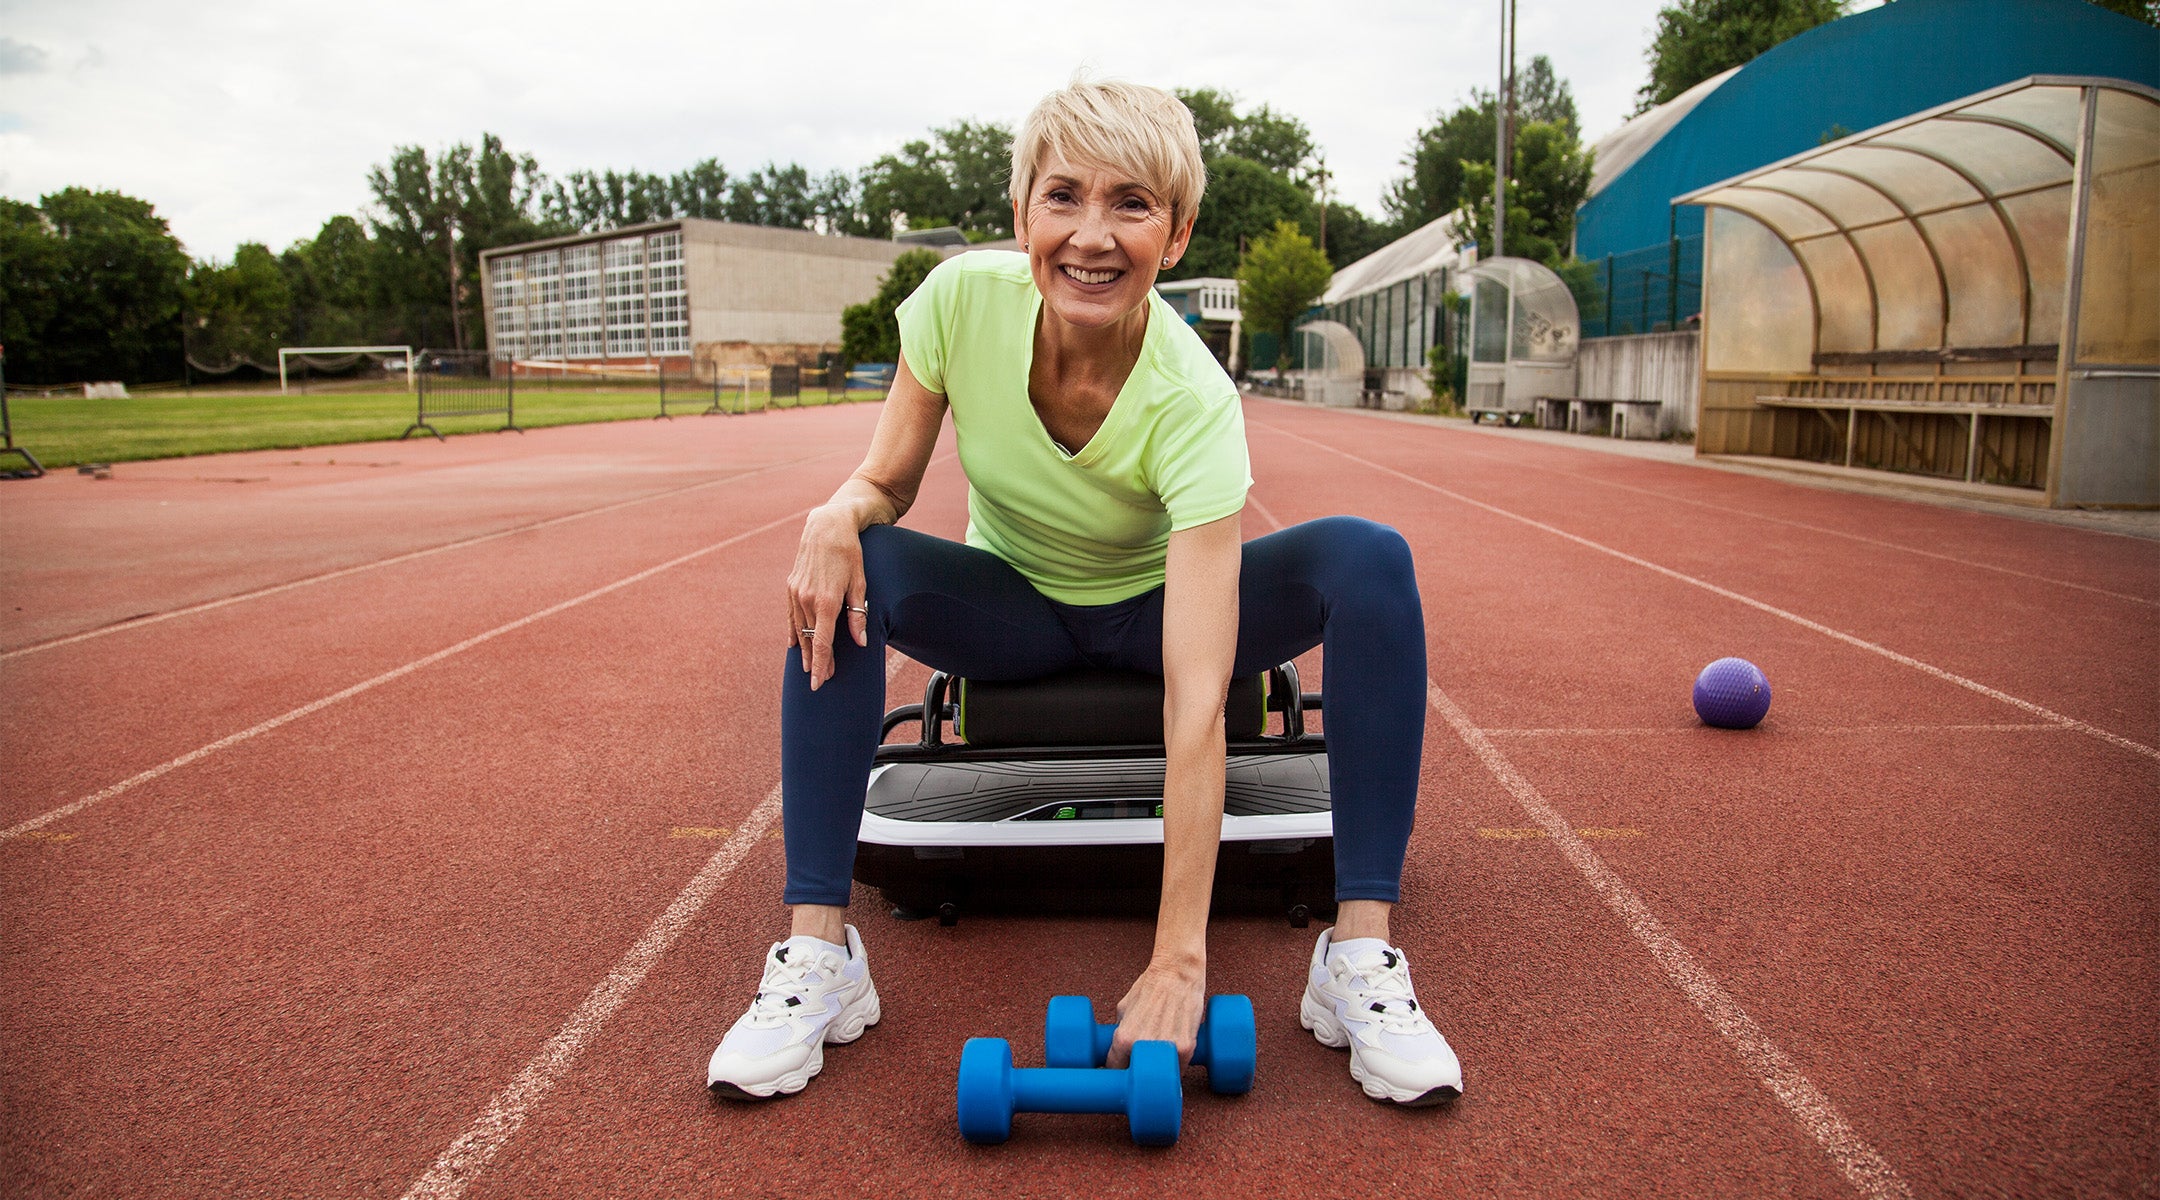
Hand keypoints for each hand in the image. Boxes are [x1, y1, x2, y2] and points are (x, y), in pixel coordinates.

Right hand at [785, 507, 869, 689]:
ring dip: (803, 649)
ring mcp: (796, 593)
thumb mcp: (860, 583)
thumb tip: (860, 643)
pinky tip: (793, 644)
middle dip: (815, 661)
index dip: (820, 665)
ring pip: (798, 630)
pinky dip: (792, 631)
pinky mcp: (791, 586)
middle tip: (822, 679)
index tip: (819, 682)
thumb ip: (858, 615)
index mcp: (827, 602)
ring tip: (808, 667)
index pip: (821, 643)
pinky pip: (790, 615)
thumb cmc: (850, 553)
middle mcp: (807, 599)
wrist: (828, 525)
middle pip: (809, 640)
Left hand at [1106, 959, 1205, 1069]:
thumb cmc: (1150, 987)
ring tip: (1158, 1058)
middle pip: (1136, 1074)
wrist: (1177, 973)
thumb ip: (1120, 1031)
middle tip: (1141, 1062)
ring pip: (1159, 1076)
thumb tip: (1117, 1049)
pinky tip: (1173, 1054)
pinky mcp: (1186, 1048)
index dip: (1118, 1068)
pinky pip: (1178, 1068)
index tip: (1123, 1067)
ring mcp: (1166, 1050)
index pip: (1114, 1068)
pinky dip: (1175, 1065)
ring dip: (1158, 1071)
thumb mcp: (1123, 1008)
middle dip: (1137, 1069)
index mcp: (1123, 1038)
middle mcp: (1142, 1046)